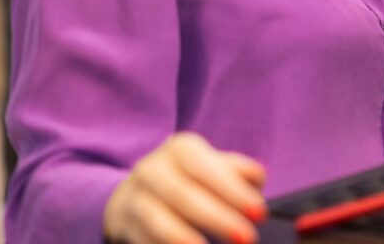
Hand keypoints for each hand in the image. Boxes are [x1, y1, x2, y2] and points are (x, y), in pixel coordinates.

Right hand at [104, 132, 266, 243]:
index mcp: (180, 149)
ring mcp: (134, 199)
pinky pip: (147, 241)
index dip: (233, 191)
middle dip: (218, 219)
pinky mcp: (124, 226)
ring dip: (186, 238)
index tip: (259, 213)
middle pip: (184, 195)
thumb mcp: (213, 166)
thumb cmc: (191, 179)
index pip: (207, 168)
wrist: (138, 193)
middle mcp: (152, 169)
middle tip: (247, 238)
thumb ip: (237, 171)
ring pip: (159, 222)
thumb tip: (256, 178)